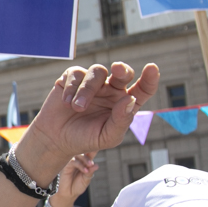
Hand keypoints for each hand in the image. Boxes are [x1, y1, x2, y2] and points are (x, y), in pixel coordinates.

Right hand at [18, 62, 158, 178]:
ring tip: (77, 108)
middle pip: (123, 72)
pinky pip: (76, 73)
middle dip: (122, 69)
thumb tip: (130, 99)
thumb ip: (121, 120)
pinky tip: (66, 103)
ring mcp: (93, 83)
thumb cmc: (85, 138)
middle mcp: (111, 90)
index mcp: (124, 103)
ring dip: (87, 90)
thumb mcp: (107, 136)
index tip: (152, 68)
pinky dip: (71, 88)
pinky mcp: (72, 79)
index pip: (143, 89)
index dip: (150, 78)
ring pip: (98, 72)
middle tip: (117, 70)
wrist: (55, 139)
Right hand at [53, 153, 97, 206]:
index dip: (94, 148)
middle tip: (92, 164)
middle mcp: (78, 160)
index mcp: (84, 162)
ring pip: (78, 154)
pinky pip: (73, 161)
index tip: (99, 145)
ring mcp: (71, 162)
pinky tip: (85, 171)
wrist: (68, 194)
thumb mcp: (87, 179)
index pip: (90, 152)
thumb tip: (96, 165)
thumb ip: (90, 172)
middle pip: (83, 150)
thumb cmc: (77, 186)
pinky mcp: (66, 166)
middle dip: (89, 155)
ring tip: (89, 166)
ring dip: (85, 159)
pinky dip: (80, 165)